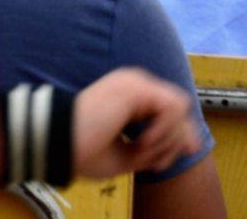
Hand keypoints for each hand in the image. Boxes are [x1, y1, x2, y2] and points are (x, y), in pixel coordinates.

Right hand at [71, 68, 200, 179]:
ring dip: (166, 137)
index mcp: (131, 98)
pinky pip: (171, 107)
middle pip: (179, 108)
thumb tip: (190, 145)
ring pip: (179, 108)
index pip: (169, 111)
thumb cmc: (82, 150)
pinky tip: (142, 142)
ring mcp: (136, 83)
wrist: (56, 145)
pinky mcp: (135, 88)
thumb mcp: (127, 155)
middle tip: (155, 163)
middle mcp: (136, 85)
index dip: (174, 139)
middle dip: (175, 140)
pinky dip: (163, 130)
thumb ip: (156, 149)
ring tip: (142, 150)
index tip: (159, 164)